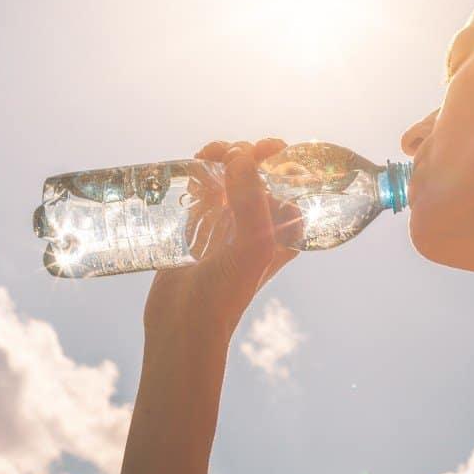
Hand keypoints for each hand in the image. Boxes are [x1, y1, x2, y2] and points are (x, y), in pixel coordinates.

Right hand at [142, 137, 300, 342]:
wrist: (182, 325)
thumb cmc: (225, 294)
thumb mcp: (251, 248)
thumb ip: (253, 202)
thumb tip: (242, 157)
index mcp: (282, 230)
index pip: (291, 182)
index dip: (281, 159)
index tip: (264, 148)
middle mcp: (258, 225)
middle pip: (257, 173)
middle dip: (244, 153)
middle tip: (225, 154)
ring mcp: (227, 224)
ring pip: (229, 176)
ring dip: (221, 158)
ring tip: (206, 156)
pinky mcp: (199, 226)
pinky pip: (204, 189)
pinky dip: (200, 173)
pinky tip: (192, 168)